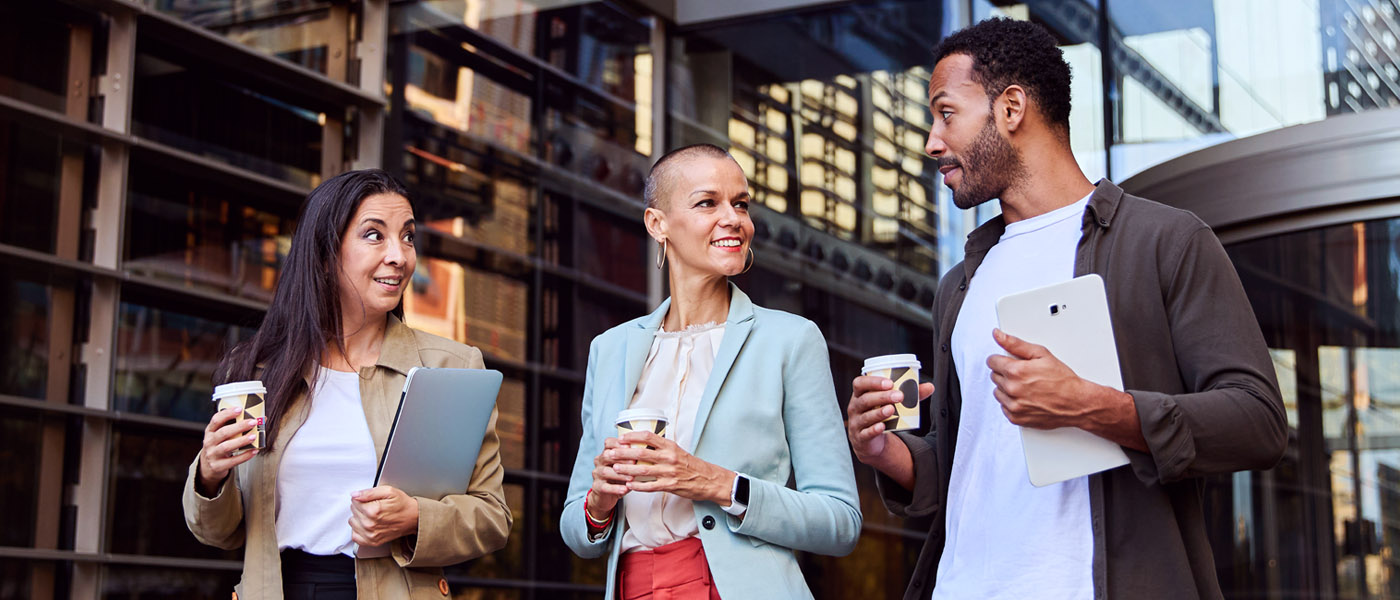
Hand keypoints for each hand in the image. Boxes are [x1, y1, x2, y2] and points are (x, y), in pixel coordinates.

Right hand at [197, 407, 258, 495]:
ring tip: (254, 436)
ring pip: (226, 447)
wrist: (208, 466)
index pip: (216, 420)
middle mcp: (209, 442)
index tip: (240, 409)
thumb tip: (261, 419)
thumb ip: (236, 427)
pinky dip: (244, 456)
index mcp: (210, 431)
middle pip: (223, 433)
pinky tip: (254, 451)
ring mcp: (212, 454)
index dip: (227, 414)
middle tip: (253, 422)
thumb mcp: (221, 435)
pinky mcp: (217, 466)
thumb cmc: (219, 446)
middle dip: (239, 427)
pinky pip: (232, 461)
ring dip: (241, 441)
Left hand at [348, 485, 419, 546]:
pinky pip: (355, 536)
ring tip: (370, 515)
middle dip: (360, 507)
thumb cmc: (402, 505)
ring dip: (359, 518)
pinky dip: (358, 530)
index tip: (371, 499)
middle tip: (373, 506)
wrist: (413, 518)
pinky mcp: (371, 542)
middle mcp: (370, 524)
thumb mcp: (388, 491)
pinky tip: (366, 525)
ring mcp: (370, 535)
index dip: (361, 498)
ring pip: (352, 522)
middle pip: (353, 511)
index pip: (354, 501)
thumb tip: (355, 495)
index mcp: (373, 510)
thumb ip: (369, 492)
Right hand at [587, 437, 631, 520]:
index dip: (619, 443)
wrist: (607, 495)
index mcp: (606, 453)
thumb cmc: (620, 477)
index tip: (630, 446)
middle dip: (621, 458)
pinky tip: (625, 489)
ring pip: (605, 471)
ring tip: (631, 478)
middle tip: (634, 462)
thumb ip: (634, 459)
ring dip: (620, 474)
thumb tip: (650, 453)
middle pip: (606, 455)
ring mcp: (597, 474)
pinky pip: (605, 487)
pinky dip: (615, 488)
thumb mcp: (626, 466)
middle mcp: (599, 461)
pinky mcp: (597, 487)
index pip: (609, 443)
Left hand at [611, 432, 733, 504]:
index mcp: (670, 446)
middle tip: (610, 453)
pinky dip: (638, 486)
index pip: (648, 437)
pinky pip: (650, 486)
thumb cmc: (691, 465)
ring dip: (627, 469)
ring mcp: (669, 472)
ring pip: (643, 470)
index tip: (620, 439)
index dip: (632, 437)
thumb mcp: (677, 451)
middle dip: (623, 453)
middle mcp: (669, 457)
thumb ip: (661, 448)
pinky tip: (629, 486)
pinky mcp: (670, 485)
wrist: (708, 479)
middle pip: (641, 453)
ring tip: (615, 468)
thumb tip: (642, 444)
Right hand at [846, 375, 933, 463]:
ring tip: (892, 409)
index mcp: (860, 395)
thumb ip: (910, 395)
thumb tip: (929, 387)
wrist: (870, 441)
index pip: (860, 383)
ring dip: (879, 412)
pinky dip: (874, 430)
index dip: (873, 382)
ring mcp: (856, 423)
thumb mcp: (890, 403)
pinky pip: (866, 433)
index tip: (890, 382)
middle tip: (899, 396)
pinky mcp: (861, 438)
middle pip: (865, 400)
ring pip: (866, 416)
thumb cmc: (879, 415)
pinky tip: (882, 426)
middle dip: (882, 396)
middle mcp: (855, 408)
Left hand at [986, 329, 1116, 427]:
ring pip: (998, 392)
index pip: (991, 362)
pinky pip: (1004, 407)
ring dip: (1007, 388)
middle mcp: (1012, 389)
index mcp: (1016, 372)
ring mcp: (1013, 405)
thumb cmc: (1063, 380)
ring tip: (1026, 386)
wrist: (1076, 403)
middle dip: (1005, 373)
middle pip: (994, 376)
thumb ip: (1016, 344)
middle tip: (1023, 373)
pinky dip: (1012, 402)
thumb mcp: (1041, 354)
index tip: (1007, 360)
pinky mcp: (1015, 418)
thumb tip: (998, 335)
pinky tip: (1026, 398)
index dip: (1000, 359)